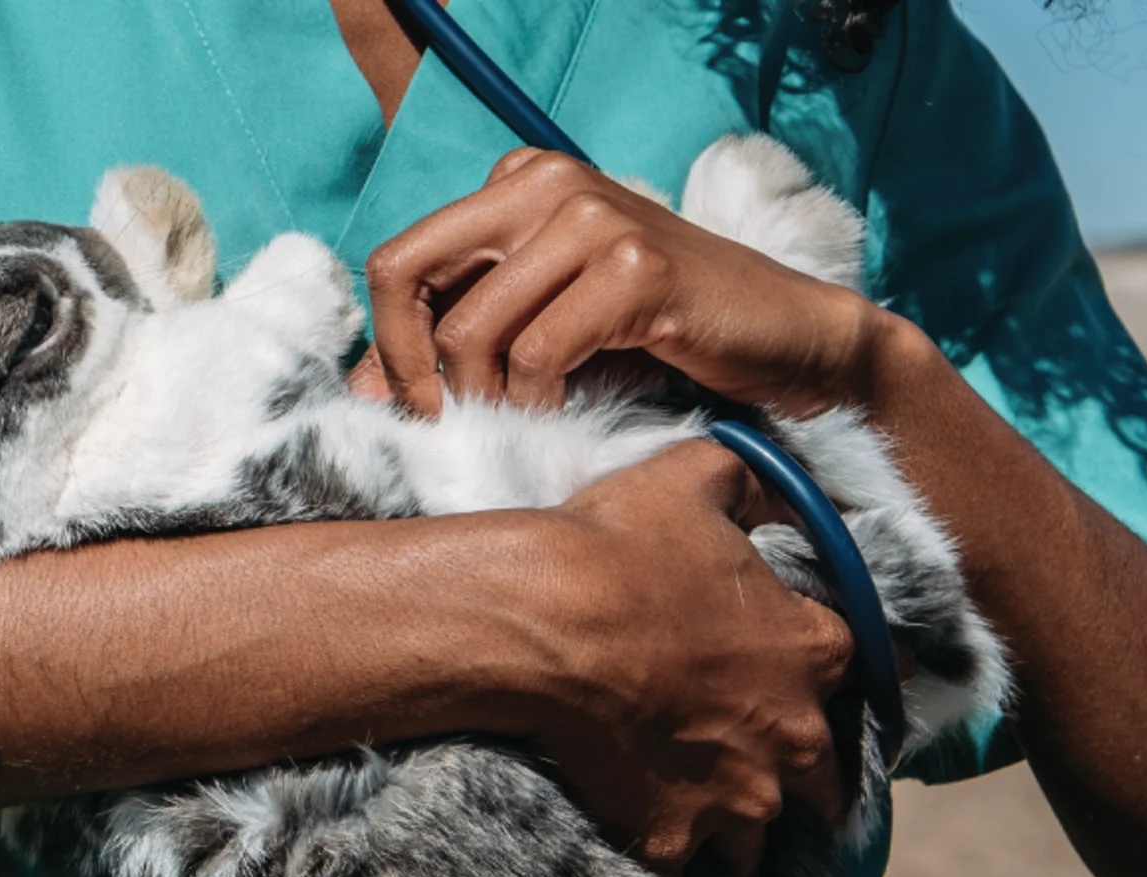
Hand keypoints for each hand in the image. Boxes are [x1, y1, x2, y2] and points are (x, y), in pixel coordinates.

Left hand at [354, 149, 886, 416]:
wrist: (786, 341)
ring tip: (519, 422)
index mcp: (516, 182)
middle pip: (407, 274)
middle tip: (444, 424)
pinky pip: (537, 353)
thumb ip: (457, 338)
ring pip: (472, 328)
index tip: (414, 405)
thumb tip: (360, 389)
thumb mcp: (540, 325)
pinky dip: (537, 402)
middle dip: (409, 367)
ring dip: (483, 398)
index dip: (388, 343)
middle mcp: (545, 181)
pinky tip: (564, 413)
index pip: (398, 260)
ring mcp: (593, 216)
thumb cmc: (658, 335)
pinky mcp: (636, 267)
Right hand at [503, 441, 854, 876]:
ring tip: (696, 822)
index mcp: (812, 652)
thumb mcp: (693, 477)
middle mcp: (792, 737)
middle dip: (795, 780)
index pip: (857, 677)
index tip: (788, 680)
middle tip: (748, 767)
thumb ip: (748, 480)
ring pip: (761, 843)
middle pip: (826, 787)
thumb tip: (770, 480)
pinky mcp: (671, 838)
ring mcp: (736, 798)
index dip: (820, 678)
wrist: (537, 622)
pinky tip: (645, 851)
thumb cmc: (616, 545)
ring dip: (737, 834)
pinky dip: (669, 867)